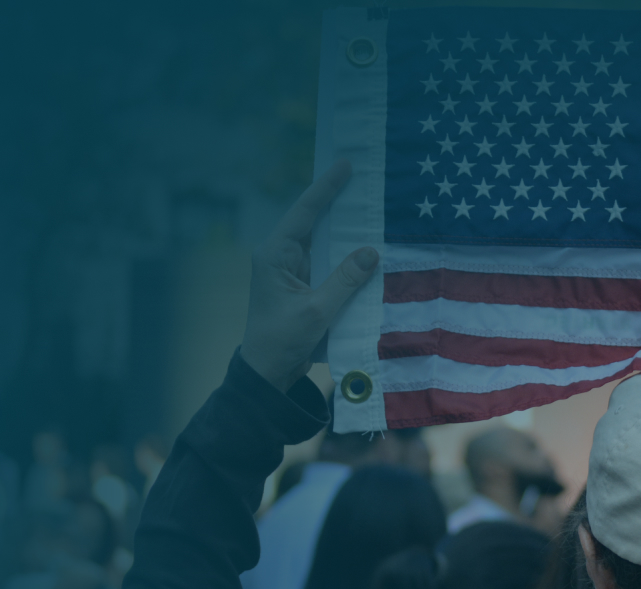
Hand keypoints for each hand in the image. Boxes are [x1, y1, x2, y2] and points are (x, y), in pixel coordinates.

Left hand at [239, 160, 378, 389]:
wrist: (268, 372)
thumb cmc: (282, 340)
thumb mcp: (316, 310)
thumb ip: (345, 280)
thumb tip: (371, 251)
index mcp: (275, 254)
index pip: (304, 212)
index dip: (326, 187)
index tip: (345, 164)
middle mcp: (281, 256)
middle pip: (314, 221)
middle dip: (339, 201)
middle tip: (365, 178)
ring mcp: (293, 270)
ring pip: (324, 241)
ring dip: (346, 229)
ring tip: (372, 206)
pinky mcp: (304, 285)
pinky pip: (329, 262)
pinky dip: (347, 255)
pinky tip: (369, 245)